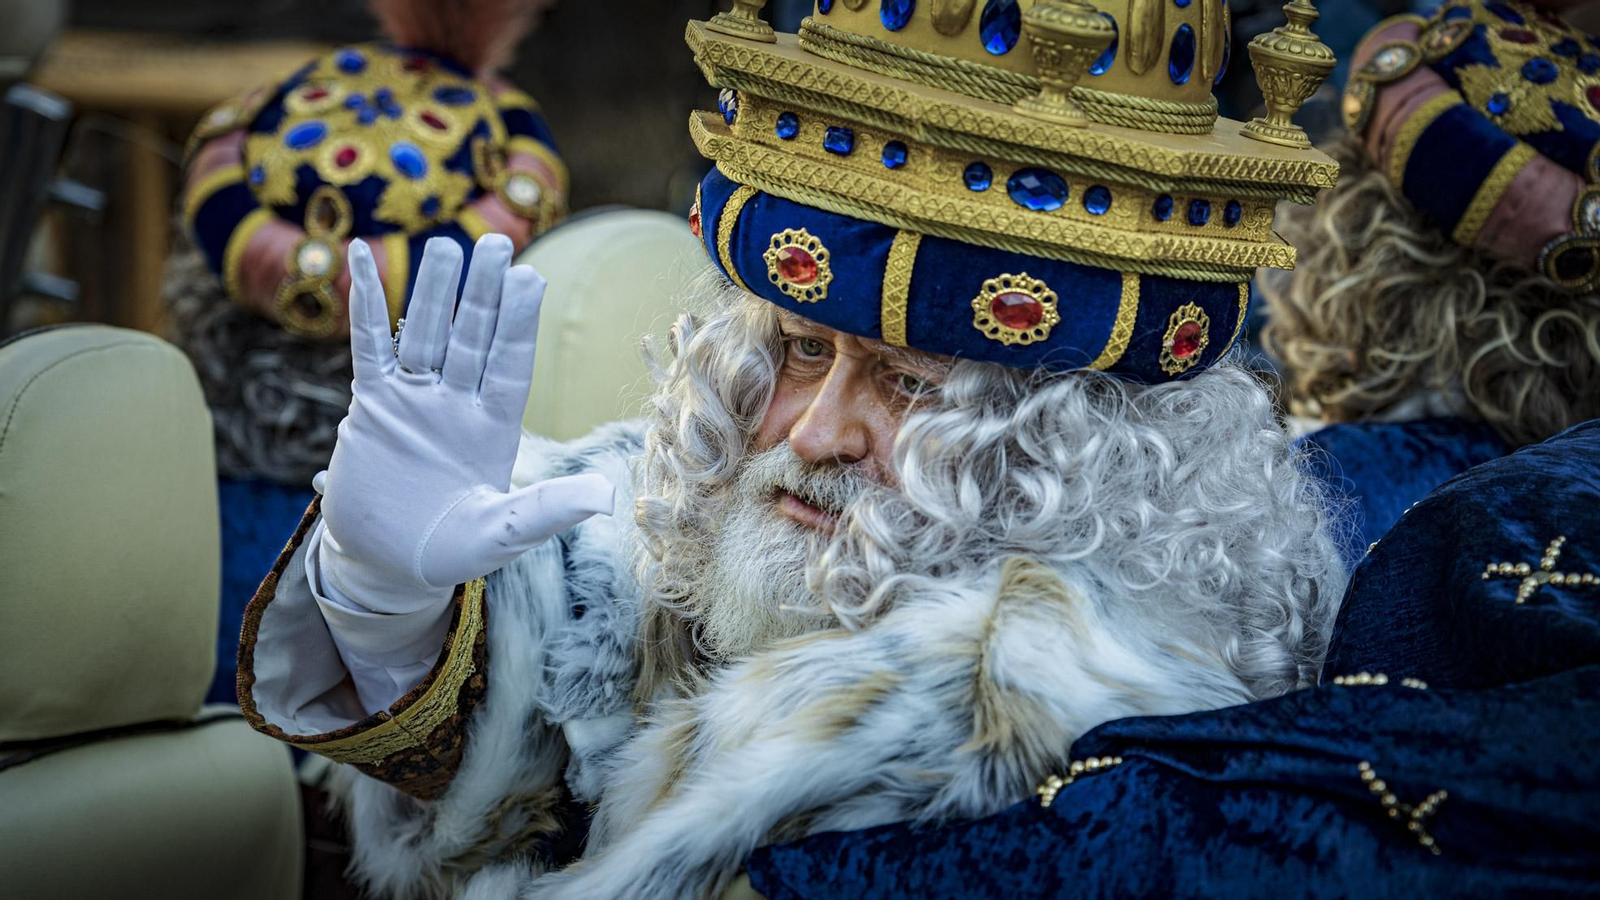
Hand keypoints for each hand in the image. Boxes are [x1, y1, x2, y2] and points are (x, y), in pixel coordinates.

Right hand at [317, 235, 614, 611]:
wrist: (385, 566)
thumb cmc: (449, 552)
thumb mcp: (501, 534)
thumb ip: (546, 510)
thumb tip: (608, 497)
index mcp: (495, 427)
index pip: (510, 364)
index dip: (519, 322)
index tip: (532, 277)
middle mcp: (458, 403)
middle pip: (472, 336)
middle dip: (483, 292)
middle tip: (497, 241)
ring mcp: (414, 399)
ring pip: (426, 333)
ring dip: (434, 290)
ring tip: (447, 244)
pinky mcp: (372, 405)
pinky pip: (369, 346)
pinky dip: (366, 305)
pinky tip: (361, 257)